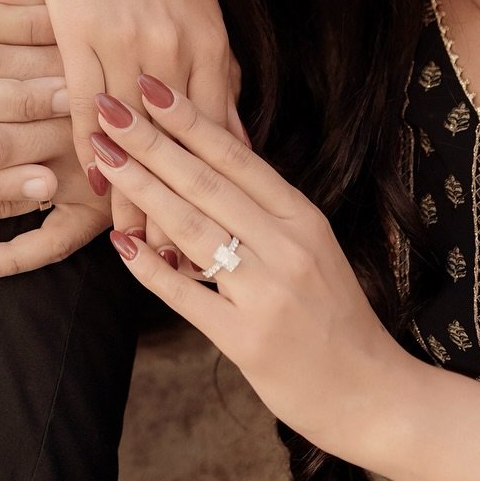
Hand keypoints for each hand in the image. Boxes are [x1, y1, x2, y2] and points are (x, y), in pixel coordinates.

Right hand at [0, 0, 239, 275]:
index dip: (219, 190)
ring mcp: (128, 44)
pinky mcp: (81, 37)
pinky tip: (93, 184)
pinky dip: (91, 149)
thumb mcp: (201, 7)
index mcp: (212, 43)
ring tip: (138, 242)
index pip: (219, 133)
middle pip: (181, 147)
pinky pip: (85, 105)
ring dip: (136, 193)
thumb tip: (232, 129)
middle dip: (183, 207)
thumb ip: (216, 69)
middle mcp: (176, 48)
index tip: (224, 237)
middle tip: (185, 263)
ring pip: (135, 136)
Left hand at [88, 76, 411, 470]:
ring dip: (143, 189)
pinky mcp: (246, 340)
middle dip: (153, 142)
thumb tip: (220, 154)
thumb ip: (269, 209)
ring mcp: (267, 294)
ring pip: (193, 228)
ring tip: (105, 158)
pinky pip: (187, 295)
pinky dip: (151, 268)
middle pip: (207, 184)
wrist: (374, 394)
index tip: (152, 86)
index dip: (191, 120)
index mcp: (304, 219)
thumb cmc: (337, 319)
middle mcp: (287, 248)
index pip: (238, 158)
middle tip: (110, 108)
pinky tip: (121, 243)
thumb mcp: (315, 249)